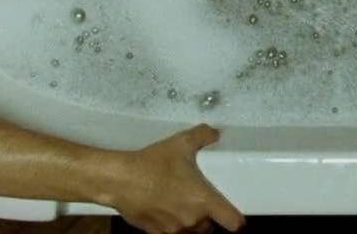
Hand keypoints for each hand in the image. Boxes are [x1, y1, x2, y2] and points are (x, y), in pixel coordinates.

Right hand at [109, 125, 243, 232]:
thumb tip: (215, 133)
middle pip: (209, 228)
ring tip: (181, 208)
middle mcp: (192, 219)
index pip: (233, 222)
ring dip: (190, 225)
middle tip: (199, 202)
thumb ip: (203, 136)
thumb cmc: (153, 162)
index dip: (236, 220)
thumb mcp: (181, 142)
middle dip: (207, 218)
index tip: (233, 215)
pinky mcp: (155, 233)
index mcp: (204, 200)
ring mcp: (173, 230)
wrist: (120, 179)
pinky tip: (163, 212)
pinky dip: (170, 227)